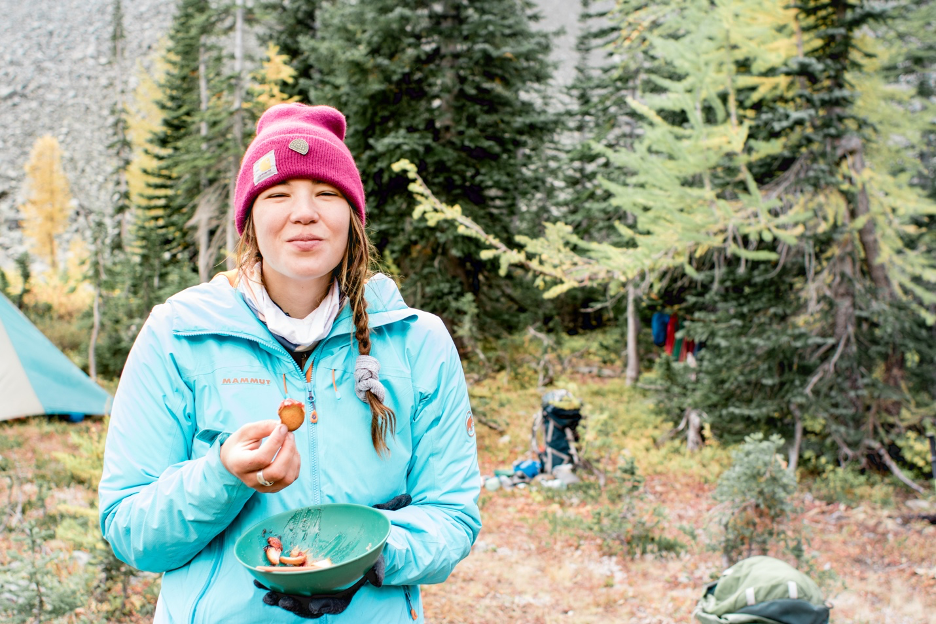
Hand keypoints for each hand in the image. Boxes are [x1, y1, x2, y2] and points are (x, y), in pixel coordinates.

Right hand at [220, 420, 299, 492]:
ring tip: (289, 441)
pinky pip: (292, 477)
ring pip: (287, 477)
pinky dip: (296, 461)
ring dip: (294, 456)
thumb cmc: (241, 443)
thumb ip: (264, 427)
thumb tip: (284, 426)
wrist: (234, 460)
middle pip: (276, 472)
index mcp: (239, 465)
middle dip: (288, 450)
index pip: (261, 458)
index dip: (275, 442)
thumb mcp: (247, 431)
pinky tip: (290, 450)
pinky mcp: (275, 488)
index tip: (282, 427)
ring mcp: (263, 487)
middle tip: (289, 434)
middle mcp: (250, 480)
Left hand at [255, 555, 384, 618]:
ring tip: (265, 595)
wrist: (357, 547)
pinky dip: (273, 585)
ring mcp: (311, 590)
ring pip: (293, 598)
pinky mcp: (300, 580)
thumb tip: (378, 581)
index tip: (314, 607)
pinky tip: (260, 582)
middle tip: (280, 601)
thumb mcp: (375, 561)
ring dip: (278, 598)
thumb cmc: (366, 556)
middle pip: (307, 606)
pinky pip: (286, 585)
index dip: (324, 607)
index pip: (333, 605)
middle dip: (293, 605)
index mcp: (342, 596)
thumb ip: (376, 570)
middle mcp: (324, 596)